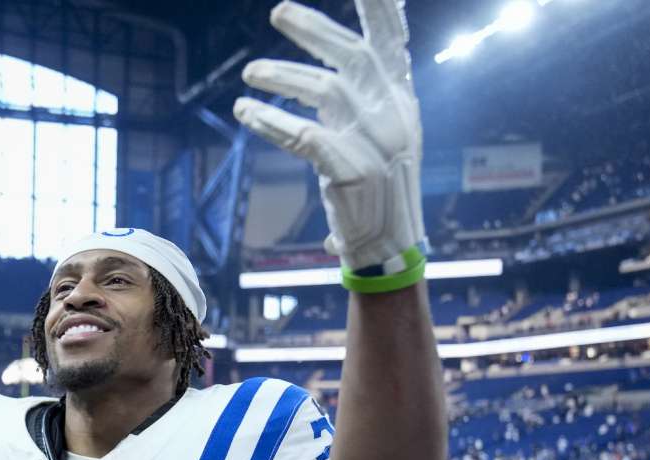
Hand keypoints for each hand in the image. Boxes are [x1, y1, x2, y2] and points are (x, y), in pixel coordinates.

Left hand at [235, 0, 425, 277]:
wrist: (387, 245)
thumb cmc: (378, 187)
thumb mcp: (384, 132)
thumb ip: (366, 94)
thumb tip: (343, 57)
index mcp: (403, 101)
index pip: (392, 43)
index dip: (379, 9)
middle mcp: (393, 115)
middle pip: (354, 55)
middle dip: (314, 30)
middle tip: (277, 12)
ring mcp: (375, 143)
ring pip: (324, 90)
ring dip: (282, 77)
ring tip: (248, 75)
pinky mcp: (351, 170)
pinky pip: (303, 135)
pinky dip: (271, 121)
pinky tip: (246, 112)